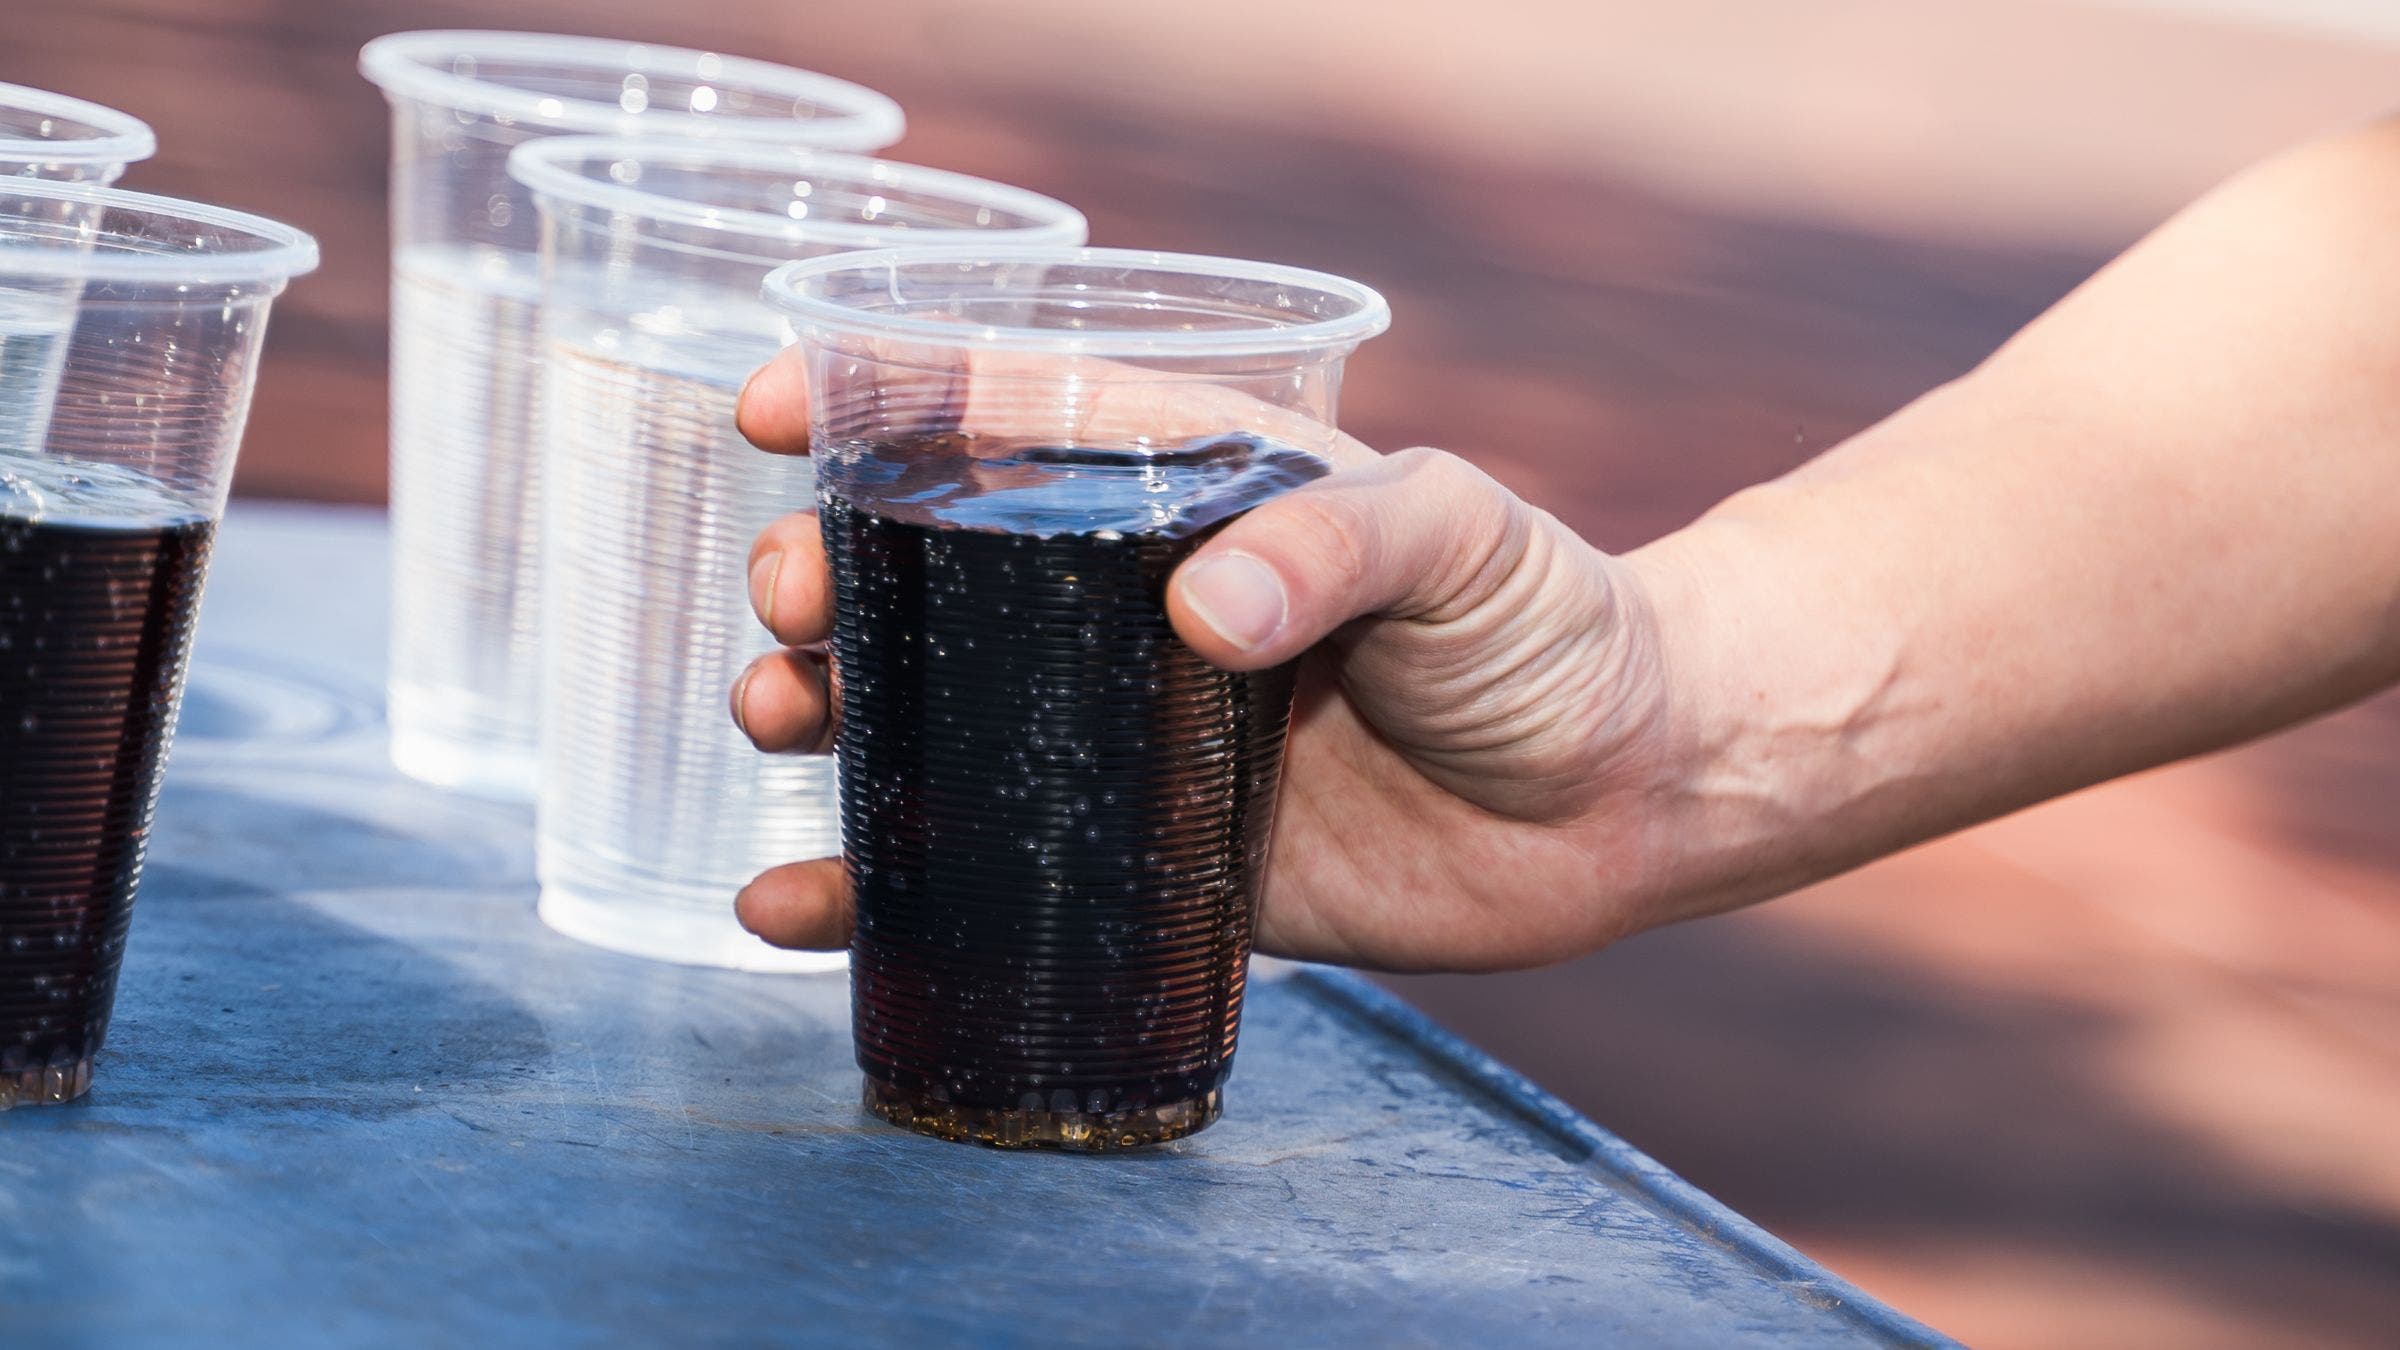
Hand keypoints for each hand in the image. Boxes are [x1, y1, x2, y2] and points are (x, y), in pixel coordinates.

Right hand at [727, 350, 1682, 970]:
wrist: (1625, 798)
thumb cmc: (1553, 627)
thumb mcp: (1461, 535)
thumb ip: (1341, 545)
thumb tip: (1202, 614)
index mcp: (1192, 495)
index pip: (1012, 419)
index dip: (881, 402)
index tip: (772, 411)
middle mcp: (1135, 611)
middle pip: (935, 578)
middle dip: (828, 576)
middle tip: (788, 606)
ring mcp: (1129, 741)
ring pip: (935, 720)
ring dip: (828, 715)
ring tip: (776, 720)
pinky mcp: (1149, 866)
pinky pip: (991, 873)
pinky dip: (882, 894)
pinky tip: (793, 909)